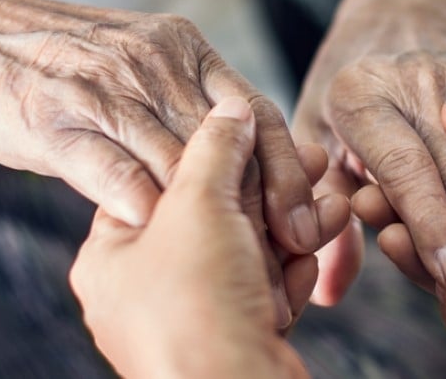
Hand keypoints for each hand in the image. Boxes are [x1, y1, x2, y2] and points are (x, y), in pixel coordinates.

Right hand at [0, 0, 323, 262]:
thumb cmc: (78, 70)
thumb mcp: (152, 74)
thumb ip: (199, 116)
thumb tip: (257, 173)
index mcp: (188, 51)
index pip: (257, 113)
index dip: (288, 169)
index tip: (308, 219)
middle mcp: (154, 65)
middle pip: (229, 144)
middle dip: (262, 202)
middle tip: (287, 247)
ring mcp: (105, 91)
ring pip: (178, 164)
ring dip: (209, 220)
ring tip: (235, 261)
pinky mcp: (57, 121)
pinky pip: (113, 173)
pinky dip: (144, 209)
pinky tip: (163, 238)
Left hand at [70, 98, 311, 378]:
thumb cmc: (196, 309)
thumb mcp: (198, 206)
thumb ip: (215, 148)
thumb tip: (230, 108)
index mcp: (114, 256)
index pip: (164, 183)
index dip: (217, 155)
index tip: (258, 133)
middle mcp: (148, 288)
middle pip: (216, 218)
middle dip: (270, 191)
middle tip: (309, 161)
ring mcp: (193, 317)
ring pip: (250, 252)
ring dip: (293, 227)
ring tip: (331, 204)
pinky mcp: (234, 337)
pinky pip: (265, 287)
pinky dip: (293, 270)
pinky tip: (318, 250)